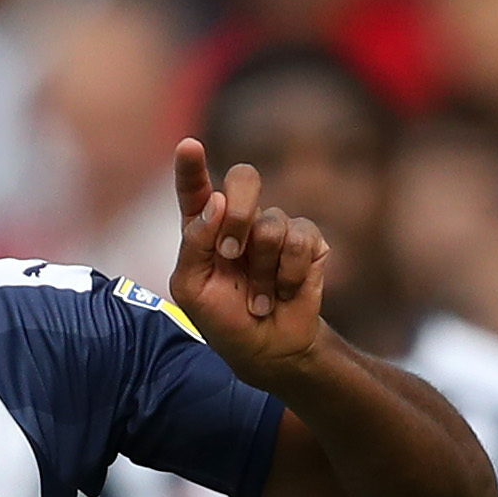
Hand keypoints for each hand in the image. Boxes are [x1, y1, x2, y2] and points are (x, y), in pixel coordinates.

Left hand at [166, 141, 331, 378]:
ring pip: (271, 223)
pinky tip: (283, 293)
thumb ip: (194, 244)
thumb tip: (216, 201)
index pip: (196, 188)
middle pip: (245, 178)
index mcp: (205, 227)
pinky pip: (299, 240)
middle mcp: (240, 219)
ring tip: (259, 298)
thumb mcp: (191, 289)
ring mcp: (277, 226)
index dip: (192, 166)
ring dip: (262, 271)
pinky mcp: (308, 240)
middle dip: (239, 213)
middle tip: (231, 254)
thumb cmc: (223, 320)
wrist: (268, 350)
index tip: (188, 146)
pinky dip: (287, 276)